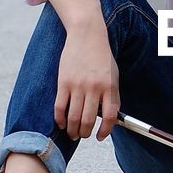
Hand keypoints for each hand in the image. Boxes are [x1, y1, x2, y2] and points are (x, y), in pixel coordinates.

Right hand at [54, 23, 118, 140]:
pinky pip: (59, 107)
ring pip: (73, 118)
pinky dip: (59, 120)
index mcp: (109, 87)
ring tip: (72, 133)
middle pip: (88, 121)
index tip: (100, 137)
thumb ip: (112, 96)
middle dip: (85, 133)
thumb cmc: (101, 57)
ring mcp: (77, 85)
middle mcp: (94, 88)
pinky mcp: (63, 82)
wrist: (87, 35)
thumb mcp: (113, 76)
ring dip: (72, 130)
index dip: (105, 131)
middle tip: (82, 135)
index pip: (110, 117)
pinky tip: (61, 124)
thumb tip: (109, 119)